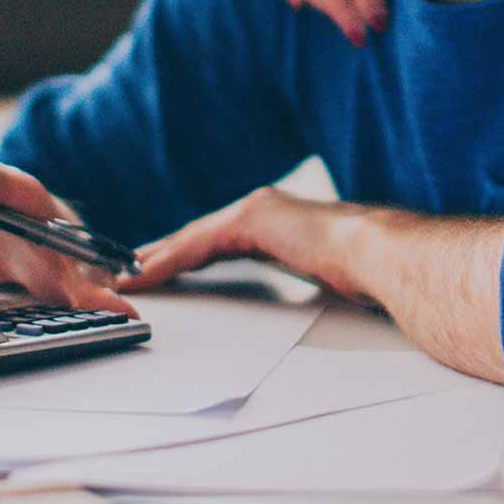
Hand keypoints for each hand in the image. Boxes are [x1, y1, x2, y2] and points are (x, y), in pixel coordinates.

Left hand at [118, 187, 376, 302]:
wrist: (379, 254)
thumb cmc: (363, 269)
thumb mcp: (321, 275)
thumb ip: (302, 276)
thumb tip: (307, 293)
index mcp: (277, 223)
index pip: (218, 240)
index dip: (184, 255)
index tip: (160, 269)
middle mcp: (261, 209)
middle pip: (196, 236)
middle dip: (160, 254)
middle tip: (127, 272)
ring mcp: (254, 211)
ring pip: (189, 238)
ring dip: (155, 258)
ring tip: (124, 276)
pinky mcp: (249, 220)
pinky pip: (195, 245)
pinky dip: (166, 261)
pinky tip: (143, 275)